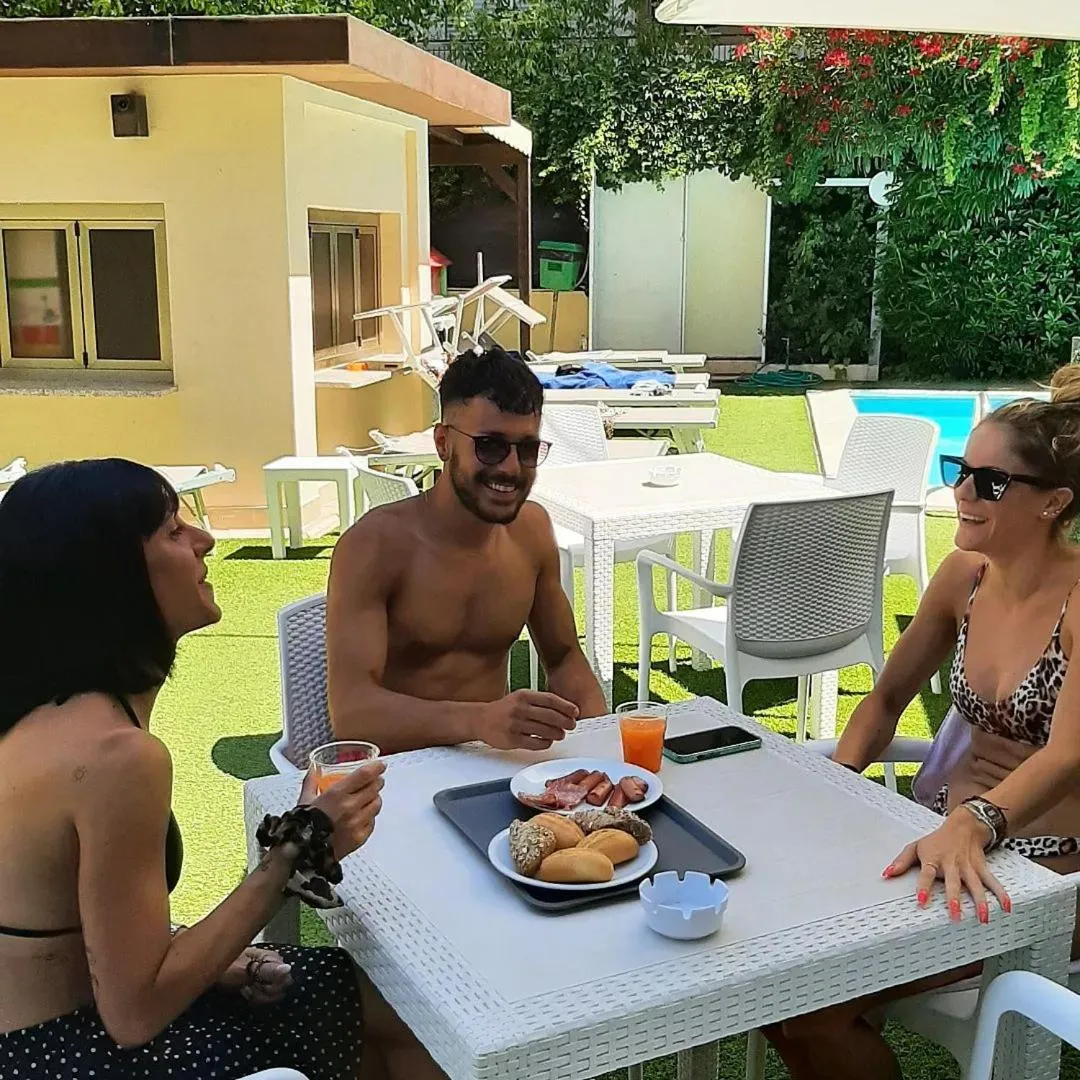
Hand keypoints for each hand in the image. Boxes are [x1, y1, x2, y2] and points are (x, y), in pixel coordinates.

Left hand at [218, 946, 292, 1005]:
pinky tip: (243, 993)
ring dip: (257, 997)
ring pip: (272, 996)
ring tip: (243, 989)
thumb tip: (288, 969)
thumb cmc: (224, 966)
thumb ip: (267, 970)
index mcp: (272, 958)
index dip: (273, 986)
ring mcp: (266, 977)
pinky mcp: (259, 986)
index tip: (257, 985)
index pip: (286, 980)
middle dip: (263, 993)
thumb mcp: (244, 968)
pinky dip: (253, 999)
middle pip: (280, 989)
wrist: (207, 970)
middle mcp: (272, 967)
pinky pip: (263, 999)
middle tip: (248, 986)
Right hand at [304, 760, 385, 859]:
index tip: (380, 765)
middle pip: (375, 788)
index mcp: (337, 794)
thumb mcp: (305, 800)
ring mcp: (357, 823)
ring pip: (377, 804)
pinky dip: (370, 817)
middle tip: (374, 781)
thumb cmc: (303, 826)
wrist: (302, 854)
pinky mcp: (360, 837)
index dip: (376, 768)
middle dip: (376, 782)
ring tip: (368, 798)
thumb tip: (314, 770)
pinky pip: (373, 822)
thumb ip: (311, 782)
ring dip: (374, 798)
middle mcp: (350, 807)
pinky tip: (362, 816)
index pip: (365, 775)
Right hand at [476, 690, 578, 749]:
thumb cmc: (504, 709)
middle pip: (550, 716)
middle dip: (565, 721)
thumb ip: (539, 702)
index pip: (551, 699)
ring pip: (545, 730)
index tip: (575, 712)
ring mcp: (515, 724)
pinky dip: (545, 743)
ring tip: (561, 734)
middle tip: (571, 725)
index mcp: (524, 695)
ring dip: (557, 733)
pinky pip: (535, 743)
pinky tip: (548, 741)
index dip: (566, 706)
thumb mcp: (520, 698)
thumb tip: (564, 710)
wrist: (481, 719)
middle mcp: (520, 708)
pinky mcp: (512, 739)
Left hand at [884, 808, 1010, 922]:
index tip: (920, 901)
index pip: (926, 874)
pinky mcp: (981, 868)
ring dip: (981, 901)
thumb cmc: (936, 840)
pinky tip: (1006, 907)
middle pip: (953, 882)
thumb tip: (885, 874)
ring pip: (975, 885)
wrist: (963, 825)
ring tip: (983, 918)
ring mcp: (968, 867)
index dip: (923, 887)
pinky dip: (1001, 893)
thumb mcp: (916, 847)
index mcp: (933, 859)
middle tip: (955, 916)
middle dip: (954, 899)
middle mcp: (952, 864)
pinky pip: (992, 882)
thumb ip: (901, 862)